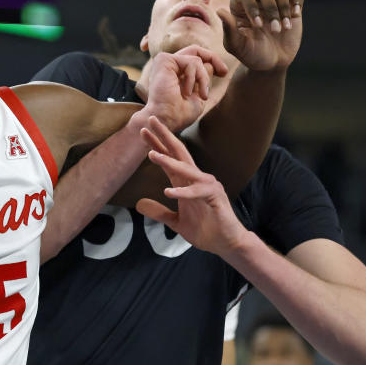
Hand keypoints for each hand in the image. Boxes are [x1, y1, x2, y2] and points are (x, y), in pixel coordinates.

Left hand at [134, 117, 248, 255]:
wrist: (225, 243)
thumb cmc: (205, 229)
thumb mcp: (175, 221)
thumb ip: (159, 212)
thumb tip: (139, 204)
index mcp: (186, 182)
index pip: (169, 158)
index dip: (156, 144)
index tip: (142, 131)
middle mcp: (196, 179)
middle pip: (178, 153)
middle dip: (164, 137)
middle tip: (150, 120)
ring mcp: (207, 186)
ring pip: (186, 169)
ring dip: (169, 162)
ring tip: (152, 154)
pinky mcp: (215, 197)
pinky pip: (197, 191)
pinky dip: (183, 192)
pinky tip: (168, 192)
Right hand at [135, 45, 228, 131]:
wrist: (166, 120)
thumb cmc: (179, 114)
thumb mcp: (199, 94)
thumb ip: (204, 78)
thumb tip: (210, 64)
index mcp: (175, 72)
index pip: (195, 57)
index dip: (211, 61)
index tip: (223, 73)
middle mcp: (169, 65)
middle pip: (196, 50)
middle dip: (213, 58)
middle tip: (223, 72)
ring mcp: (165, 61)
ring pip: (196, 58)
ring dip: (203, 78)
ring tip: (201, 95)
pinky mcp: (163, 60)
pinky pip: (190, 61)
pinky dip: (194, 77)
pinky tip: (187, 92)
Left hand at [217, 0, 304, 71]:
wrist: (272, 64)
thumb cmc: (250, 55)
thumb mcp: (237, 46)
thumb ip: (229, 29)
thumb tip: (219, 11)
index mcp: (239, 7)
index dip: (251, 5)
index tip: (258, 26)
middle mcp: (255, 0)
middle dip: (270, 9)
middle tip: (274, 31)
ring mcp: (273, 0)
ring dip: (283, 6)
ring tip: (285, 28)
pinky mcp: (290, 4)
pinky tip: (296, 14)